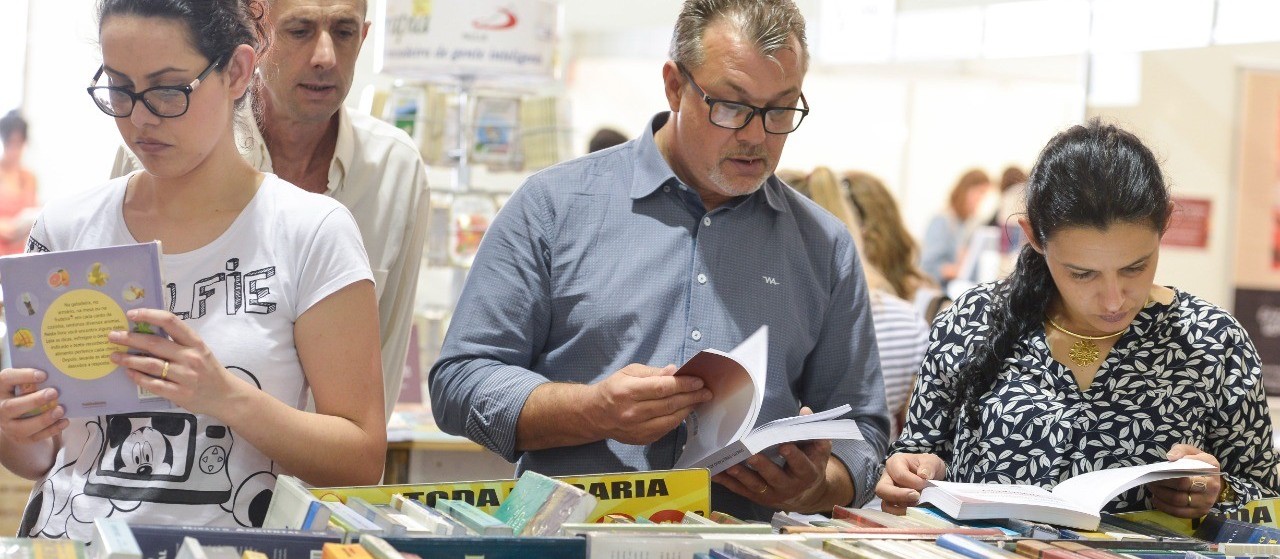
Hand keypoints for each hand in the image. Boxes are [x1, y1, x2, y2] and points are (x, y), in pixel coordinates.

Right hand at [0, 368, 67, 443]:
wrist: (15, 416)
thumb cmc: (24, 393)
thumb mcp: (24, 383)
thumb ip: (35, 379)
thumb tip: (56, 372)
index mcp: (1, 388)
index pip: (6, 378)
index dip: (24, 376)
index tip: (43, 374)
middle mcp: (1, 408)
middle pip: (12, 406)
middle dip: (34, 400)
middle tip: (54, 393)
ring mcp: (8, 425)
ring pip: (22, 426)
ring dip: (44, 419)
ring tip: (60, 410)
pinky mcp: (20, 438)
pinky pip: (35, 437)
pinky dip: (51, 430)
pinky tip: (64, 421)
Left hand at [108, 308, 254, 416]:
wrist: (225, 395)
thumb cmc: (209, 370)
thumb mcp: (200, 350)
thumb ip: (178, 343)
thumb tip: (146, 332)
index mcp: (195, 342)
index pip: (170, 321)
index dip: (149, 315)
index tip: (131, 314)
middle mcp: (190, 357)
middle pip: (154, 343)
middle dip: (129, 338)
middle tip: (112, 336)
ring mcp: (185, 376)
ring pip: (151, 364)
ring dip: (129, 359)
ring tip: (114, 356)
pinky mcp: (180, 393)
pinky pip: (154, 384)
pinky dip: (139, 377)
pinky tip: (129, 373)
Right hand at [587, 363, 710, 444]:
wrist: (594, 414)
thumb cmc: (613, 389)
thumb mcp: (629, 372)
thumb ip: (653, 372)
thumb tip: (674, 371)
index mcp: (627, 391)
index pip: (661, 388)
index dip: (682, 384)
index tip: (698, 381)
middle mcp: (632, 412)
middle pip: (669, 404)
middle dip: (691, 397)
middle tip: (706, 391)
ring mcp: (637, 429)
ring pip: (670, 419)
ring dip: (688, 409)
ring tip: (699, 400)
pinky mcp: (642, 439)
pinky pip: (666, 429)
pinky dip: (677, 419)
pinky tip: (684, 411)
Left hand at [712, 430, 837, 511]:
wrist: (808, 494)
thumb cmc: (811, 464)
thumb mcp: (819, 449)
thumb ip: (814, 431)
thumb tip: (805, 410)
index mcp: (806, 473)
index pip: (800, 465)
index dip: (793, 456)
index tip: (784, 445)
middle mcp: (789, 487)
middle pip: (774, 477)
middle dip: (762, 467)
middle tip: (751, 455)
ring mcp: (771, 494)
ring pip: (755, 486)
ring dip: (741, 476)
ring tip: (729, 465)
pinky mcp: (757, 497)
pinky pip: (740, 490)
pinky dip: (727, 482)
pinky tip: (715, 472)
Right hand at [876, 452, 946, 514]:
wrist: (930, 476)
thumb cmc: (928, 467)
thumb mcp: (932, 462)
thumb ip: (928, 466)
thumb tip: (923, 474)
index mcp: (895, 463)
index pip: (899, 475)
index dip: (913, 482)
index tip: (926, 483)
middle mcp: (887, 478)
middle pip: (882, 489)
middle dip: (899, 496)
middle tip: (916, 497)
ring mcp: (888, 492)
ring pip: (885, 504)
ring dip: (900, 509)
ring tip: (916, 507)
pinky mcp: (892, 504)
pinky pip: (891, 513)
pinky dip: (902, 515)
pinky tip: (914, 514)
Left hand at [1146, 444, 1221, 518]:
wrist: (1211, 480)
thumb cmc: (1197, 463)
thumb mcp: (1190, 451)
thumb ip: (1180, 450)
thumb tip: (1171, 458)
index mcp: (1211, 468)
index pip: (1187, 474)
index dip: (1169, 475)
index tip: (1157, 472)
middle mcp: (1212, 487)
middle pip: (1181, 488)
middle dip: (1162, 484)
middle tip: (1150, 479)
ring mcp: (1207, 502)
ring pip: (1178, 501)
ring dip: (1161, 494)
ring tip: (1151, 487)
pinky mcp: (1200, 513)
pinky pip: (1179, 512)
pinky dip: (1164, 506)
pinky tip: (1155, 498)